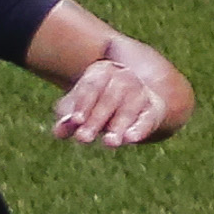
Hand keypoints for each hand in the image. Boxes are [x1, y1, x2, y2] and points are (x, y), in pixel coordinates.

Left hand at [51, 59, 170, 146]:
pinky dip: (140, 128)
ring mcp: (141, 91)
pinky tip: (131, 139)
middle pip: (110, 97)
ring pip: (130, 106)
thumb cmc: (96, 105)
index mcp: (103, 70)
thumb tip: (58, 132)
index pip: (92, 85)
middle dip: (96, 119)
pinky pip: (148, 117)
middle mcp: (124, 76)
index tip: (75, 121)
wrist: (131, 104)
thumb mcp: (80, 110)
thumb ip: (68, 121)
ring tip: (109, 143)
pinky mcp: (154, 108)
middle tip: (83, 139)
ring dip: (118, 125)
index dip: (83, 103)